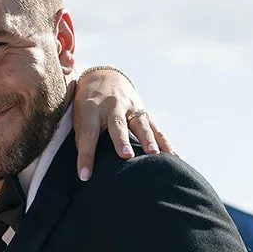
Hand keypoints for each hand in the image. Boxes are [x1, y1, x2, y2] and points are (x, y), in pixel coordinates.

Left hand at [71, 68, 172, 182]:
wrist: (104, 77)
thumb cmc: (87, 104)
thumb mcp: (78, 116)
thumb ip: (81, 137)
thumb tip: (84, 167)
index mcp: (91, 108)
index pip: (88, 134)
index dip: (86, 156)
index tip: (85, 175)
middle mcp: (112, 106)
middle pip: (117, 125)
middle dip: (122, 141)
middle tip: (126, 155)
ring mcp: (130, 108)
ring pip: (140, 124)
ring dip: (148, 139)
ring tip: (154, 154)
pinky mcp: (143, 112)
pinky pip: (155, 129)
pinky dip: (164, 142)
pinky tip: (173, 156)